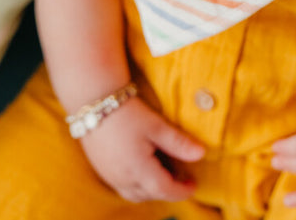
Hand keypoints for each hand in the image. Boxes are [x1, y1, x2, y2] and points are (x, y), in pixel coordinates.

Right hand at [79, 97, 204, 202]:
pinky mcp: (102, 170)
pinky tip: (143, 168)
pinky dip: (137, 184)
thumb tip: (201, 154)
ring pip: (135, 194)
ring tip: (164, 173)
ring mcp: (109, 176)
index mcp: (138, 170)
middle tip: (182, 177)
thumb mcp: (156, 126)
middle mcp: (122, 178)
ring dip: (152, 189)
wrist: (93, 101)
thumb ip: (179, 143)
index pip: (165, 190)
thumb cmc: (127, 112)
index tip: (194, 184)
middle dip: (168, 190)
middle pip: (151, 194)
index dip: (182, 190)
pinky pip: (123, 187)